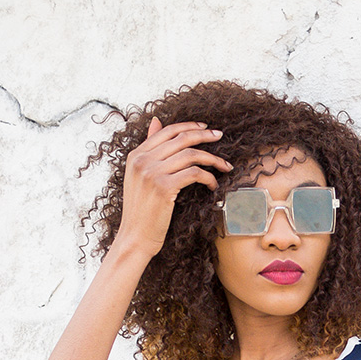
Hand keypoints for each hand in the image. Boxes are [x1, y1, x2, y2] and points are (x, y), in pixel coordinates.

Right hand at [116, 117, 232, 259]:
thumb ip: (149, 152)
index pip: (166, 131)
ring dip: (212, 159)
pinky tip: (213, 185)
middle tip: (220, 136)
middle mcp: (142, 160)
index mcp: (136, 155)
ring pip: (191, 155)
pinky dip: (208, 177)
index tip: (205, 128)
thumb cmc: (141, 213)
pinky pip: (194, 173)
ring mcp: (152, 173)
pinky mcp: (164, 187)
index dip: (188, 126)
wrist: (135, 238)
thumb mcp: (139, 177)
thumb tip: (156, 121)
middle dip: (205, 136)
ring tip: (225, 166)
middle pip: (181, 139)